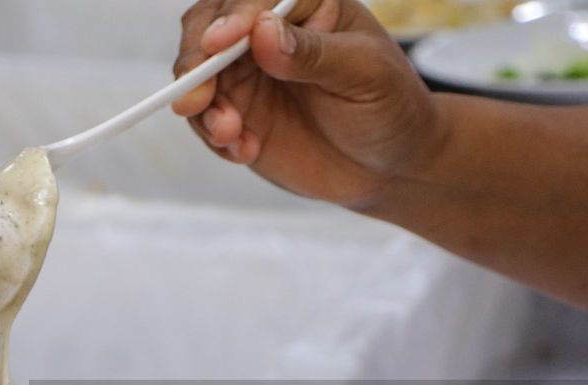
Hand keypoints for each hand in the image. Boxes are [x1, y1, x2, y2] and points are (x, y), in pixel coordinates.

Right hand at [172, 0, 438, 208]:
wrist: (390, 166)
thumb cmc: (391, 108)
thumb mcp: (366, 76)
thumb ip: (315, 54)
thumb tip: (262, 32)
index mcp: (306, 3)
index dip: (232, 18)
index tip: (219, 44)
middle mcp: (268, 31)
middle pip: (209, 26)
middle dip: (196, 60)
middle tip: (196, 98)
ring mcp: (249, 72)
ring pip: (199, 73)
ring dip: (203, 106)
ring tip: (230, 135)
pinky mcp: (239, 113)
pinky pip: (206, 117)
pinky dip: (215, 135)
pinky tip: (245, 150)